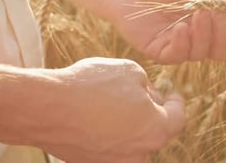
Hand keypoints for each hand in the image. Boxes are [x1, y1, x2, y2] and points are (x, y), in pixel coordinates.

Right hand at [33, 58, 183, 162]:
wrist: (47, 108)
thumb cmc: (91, 86)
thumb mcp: (130, 71)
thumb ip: (148, 86)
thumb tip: (147, 96)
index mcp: (156, 129)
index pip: (178, 118)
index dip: (176, 102)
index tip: (172, 94)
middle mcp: (140, 153)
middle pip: (154, 130)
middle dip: (149, 111)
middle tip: (136, 93)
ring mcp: (116, 162)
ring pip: (132, 139)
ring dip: (128, 123)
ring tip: (109, 102)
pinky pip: (109, 146)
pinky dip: (107, 132)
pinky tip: (94, 115)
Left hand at [111, 0, 225, 63]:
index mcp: (210, 20)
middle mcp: (199, 37)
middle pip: (222, 50)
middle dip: (223, 34)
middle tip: (211, 14)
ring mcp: (181, 47)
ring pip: (203, 54)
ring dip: (203, 35)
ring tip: (195, 15)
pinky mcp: (162, 53)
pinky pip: (179, 56)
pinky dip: (183, 43)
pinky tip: (179, 28)